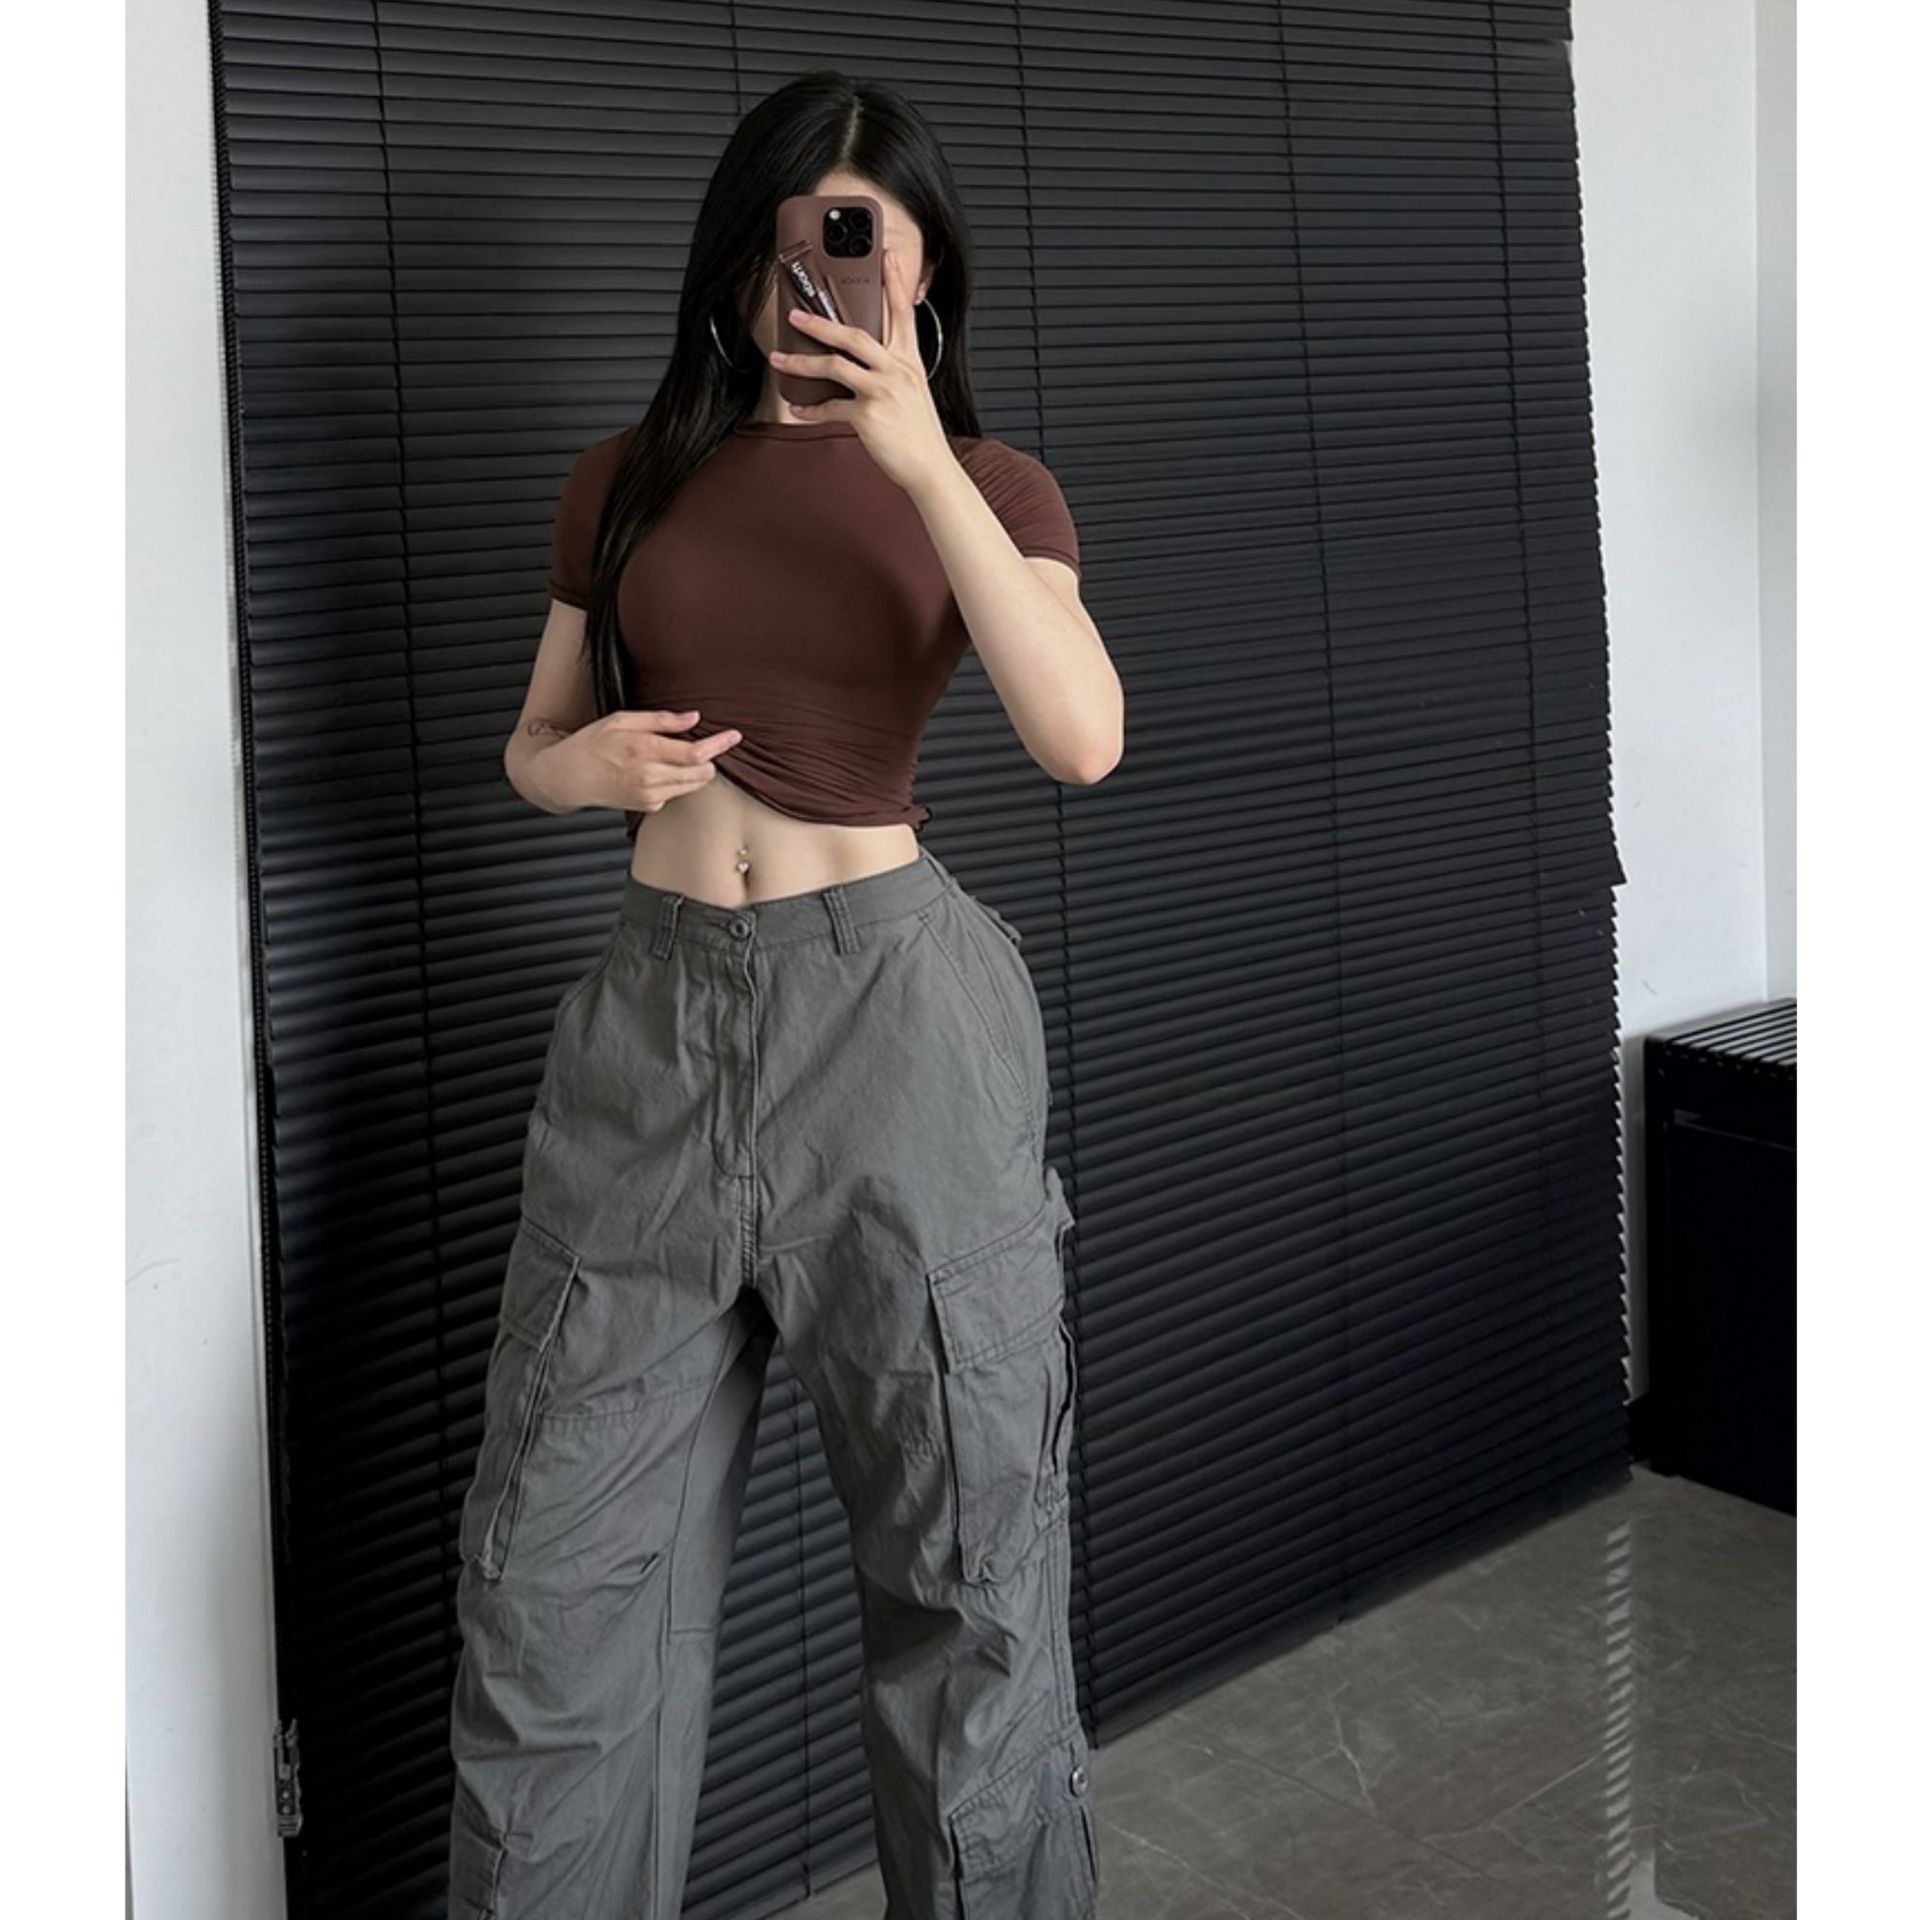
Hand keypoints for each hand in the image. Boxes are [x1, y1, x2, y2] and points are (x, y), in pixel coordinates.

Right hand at [541, 708, 742, 816]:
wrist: (568, 777)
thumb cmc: (592, 743)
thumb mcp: (622, 720)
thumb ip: (661, 720)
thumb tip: (694, 718)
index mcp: (643, 750)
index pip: (695, 752)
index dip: (719, 745)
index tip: (734, 736)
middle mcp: (649, 777)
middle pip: (701, 773)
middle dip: (709, 759)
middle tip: (704, 744)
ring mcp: (650, 795)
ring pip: (693, 785)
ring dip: (695, 771)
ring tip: (674, 756)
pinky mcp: (649, 806)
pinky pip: (677, 792)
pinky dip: (676, 781)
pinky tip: (656, 772)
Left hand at [768, 246, 954, 493]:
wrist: (930, 468)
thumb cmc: (919, 432)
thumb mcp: (913, 392)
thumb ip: (891, 370)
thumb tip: (859, 360)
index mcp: (909, 361)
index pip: (902, 312)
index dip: (894, 282)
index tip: (886, 254)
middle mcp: (897, 370)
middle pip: (855, 334)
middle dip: (820, 322)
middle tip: (796, 315)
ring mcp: (883, 391)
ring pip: (835, 366)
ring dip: (801, 362)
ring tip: (779, 359)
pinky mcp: (869, 416)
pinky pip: (831, 407)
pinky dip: (811, 409)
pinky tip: (798, 409)